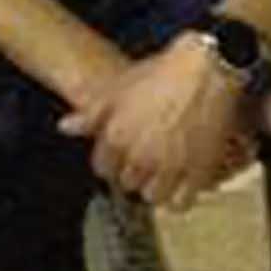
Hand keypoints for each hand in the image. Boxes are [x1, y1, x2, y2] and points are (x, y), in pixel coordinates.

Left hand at [58, 38, 254, 209]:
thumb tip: (65, 128)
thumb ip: (91, 113)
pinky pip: (182, 202)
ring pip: (152, 196)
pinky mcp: (198, 172)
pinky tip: (180, 185)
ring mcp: (170, 167)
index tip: (120, 156)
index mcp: (117, 138)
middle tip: (142, 162)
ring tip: (161, 174)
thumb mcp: (118, 88)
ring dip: (153, 188)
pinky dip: (179, 198)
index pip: (103, 169)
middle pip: (127, 184)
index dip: (111, 162)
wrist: (206, 69)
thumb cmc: (160, 73)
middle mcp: (140, 157)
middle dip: (132, 173)